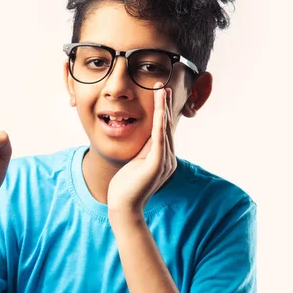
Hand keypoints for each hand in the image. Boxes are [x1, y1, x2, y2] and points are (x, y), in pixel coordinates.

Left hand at [107, 82, 176, 215]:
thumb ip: (144, 149)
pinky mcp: (158, 165)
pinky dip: (160, 123)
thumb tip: (147, 134)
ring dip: (163, 108)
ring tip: (162, 90)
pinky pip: (159, 139)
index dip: (163, 110)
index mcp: (164, 157)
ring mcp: (165, 162)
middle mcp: (169, 158)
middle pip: (166, 126)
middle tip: (164, 85)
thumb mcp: (137, 161)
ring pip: (164, 129)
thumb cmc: (126, 186)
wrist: (123, 207)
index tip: (161, 93)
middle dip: (165, 105)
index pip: (163, 129)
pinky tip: (160, 109)